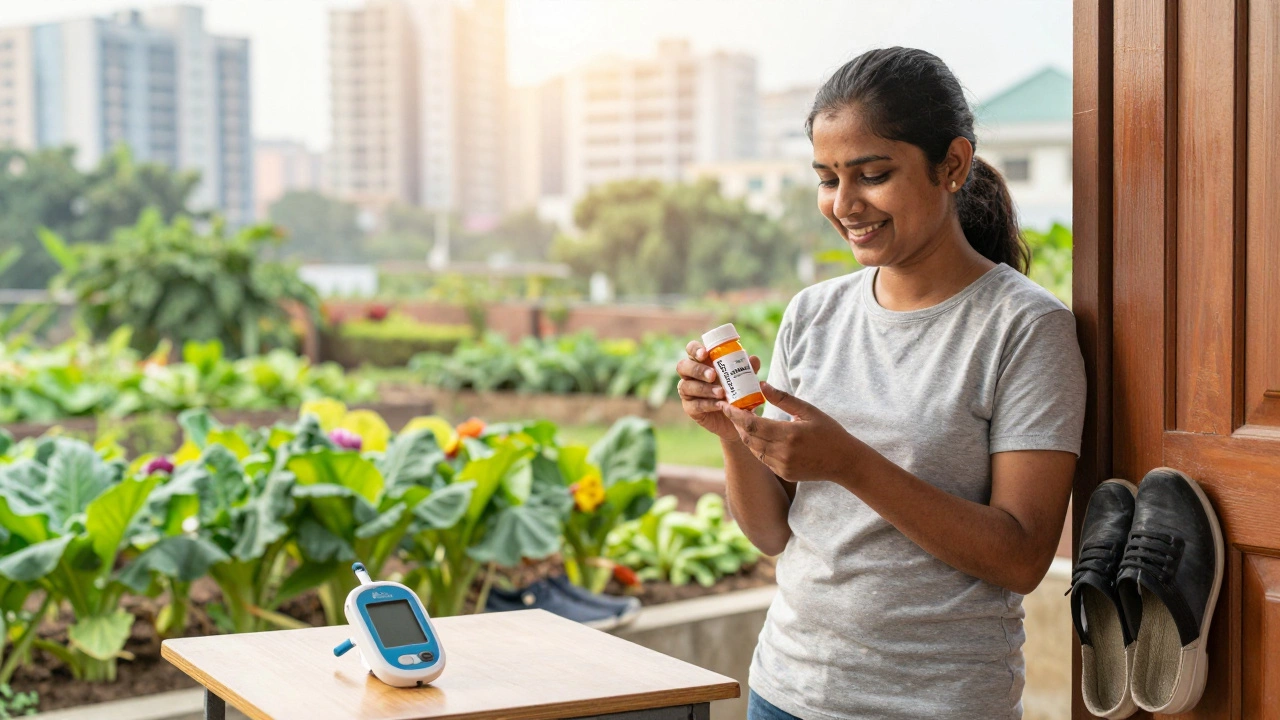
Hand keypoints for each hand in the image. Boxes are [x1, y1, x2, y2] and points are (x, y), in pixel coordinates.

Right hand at [676, 341, 762, 440]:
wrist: (737, 418)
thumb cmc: (737, 391)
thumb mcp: (744, 379)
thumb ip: (747, 369)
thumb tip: (753, 359)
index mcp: (702, 361)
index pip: (691, 349)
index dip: (695, 349)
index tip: (705, 353)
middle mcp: (691, 374)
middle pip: (683, 366)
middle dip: (698, 369)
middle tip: (713, 375)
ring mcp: (688, 391)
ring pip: (686, 386)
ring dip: (704, 388)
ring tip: (721, 392)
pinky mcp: (690, 408)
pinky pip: (694, 404)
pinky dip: (707, 404)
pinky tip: (719, 405)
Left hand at [719, 382, 863, 482]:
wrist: (844, 462)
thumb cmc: (829, 432)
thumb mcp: (808, 411)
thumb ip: (783, 399)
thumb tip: (762, 384)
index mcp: (788, 434)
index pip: (752, 424)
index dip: (735, 415)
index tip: (725, 405)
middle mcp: (782, 452)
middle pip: (748, 437)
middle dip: (737, 424)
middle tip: (731, 410)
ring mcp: (782, 466)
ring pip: (753, 449)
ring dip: (746, 435)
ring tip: (742, 421)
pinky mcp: (784, 474)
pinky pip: (763, 459)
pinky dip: (757, 447)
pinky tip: (758, 436)